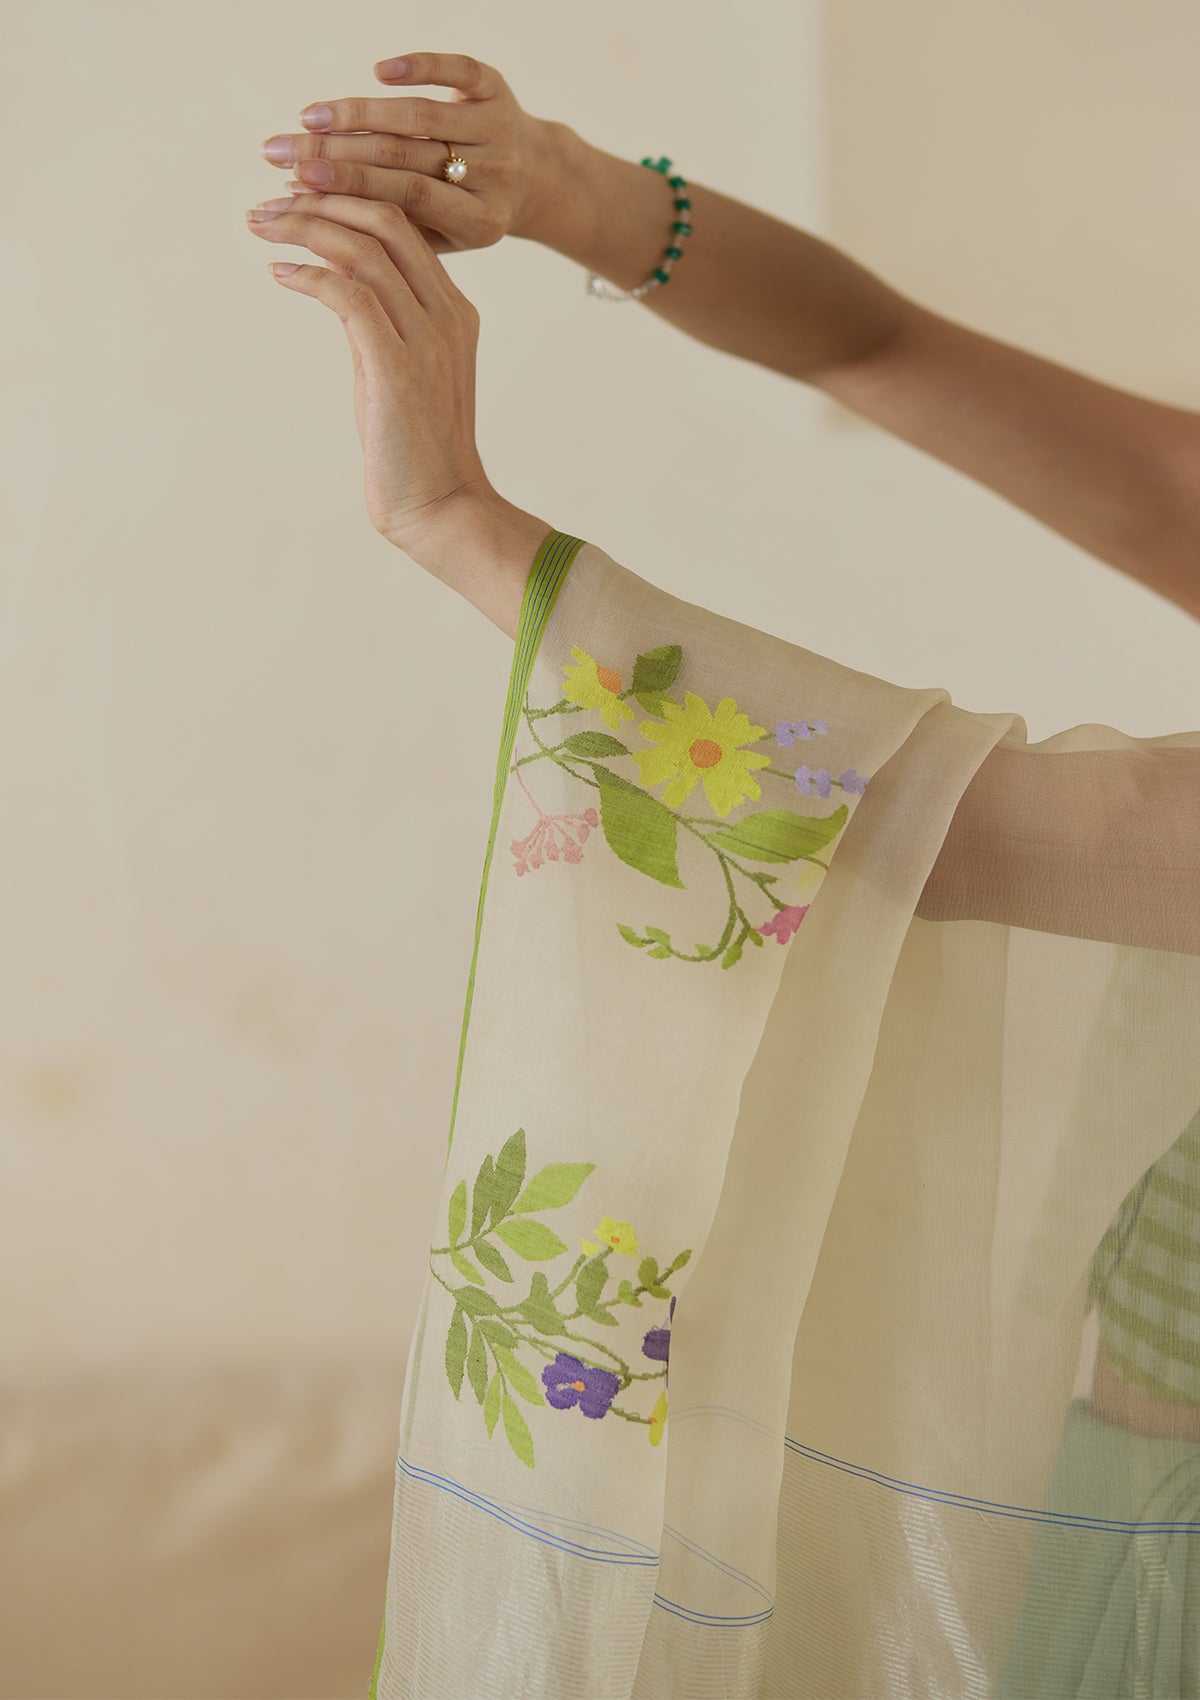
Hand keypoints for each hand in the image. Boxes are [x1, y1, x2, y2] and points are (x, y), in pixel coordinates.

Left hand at [245, 192, 492, 553]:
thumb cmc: (413, 446)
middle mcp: (447, 315)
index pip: (405, 226)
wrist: (440, 507)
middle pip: (387, 221)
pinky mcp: (398, 369)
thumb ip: (376, 319)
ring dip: (306, 228)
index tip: (299, 195)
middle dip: (322, 198)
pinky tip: (279, 273)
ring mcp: (427, 340)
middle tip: (271, 201)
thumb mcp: (394, 367)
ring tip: (263, 224)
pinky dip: (309, 276)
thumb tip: (335, 277)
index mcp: (454, 310)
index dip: (348, 198)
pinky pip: (350, 298)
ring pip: (366, 251)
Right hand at [256, 52, 558, 255]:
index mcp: (479, 221)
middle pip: (403, 156)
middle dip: (336, 152)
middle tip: (280, 152)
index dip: (350, 189)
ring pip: (420, 114)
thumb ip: (391, 235)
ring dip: (358, 113)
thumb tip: (312, 233)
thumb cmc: (468, 213)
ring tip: (307, 118)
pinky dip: (416, 65)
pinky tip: (378, 71)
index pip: (405, 199)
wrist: (536, 180)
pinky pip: (455, 70)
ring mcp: (497, 128)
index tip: (297, 184)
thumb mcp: (443, 240)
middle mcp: (492, 173)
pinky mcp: (496, 88)